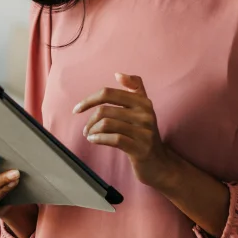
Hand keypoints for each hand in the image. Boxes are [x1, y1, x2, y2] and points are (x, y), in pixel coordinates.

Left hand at [74, 73, 176, 190]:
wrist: (160, 163)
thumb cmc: (144, 134)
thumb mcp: (143, 109)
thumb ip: (135, 88)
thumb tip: (118, 74)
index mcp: (143, 102)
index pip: (108, 93)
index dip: (89, 100)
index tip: (77, 109)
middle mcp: (146, 114)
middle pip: (105, 110)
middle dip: (90, 120)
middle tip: (86, 130)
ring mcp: (145, 132)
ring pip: (107, 124)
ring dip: (92, 131)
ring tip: (90, 136)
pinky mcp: (141, 148)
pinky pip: (114, 139)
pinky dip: (98, 139)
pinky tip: (94, 141)